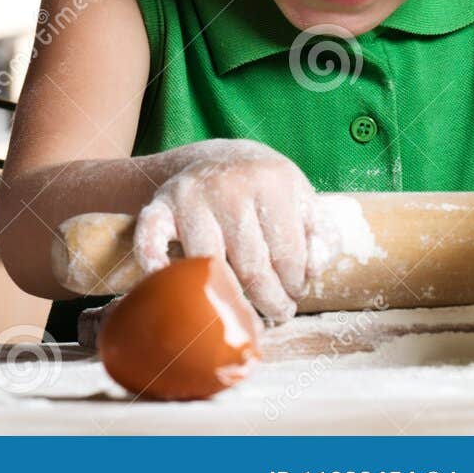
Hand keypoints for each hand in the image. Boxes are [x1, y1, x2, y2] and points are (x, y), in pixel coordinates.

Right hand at [132, 140, 315, 322]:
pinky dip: (152, 259)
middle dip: (268, 301)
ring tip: (243, 314)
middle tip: (275, 314)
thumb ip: (323, 238)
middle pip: (251, 266)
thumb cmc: (267, 192)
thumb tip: (312, 272)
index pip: (289, 256)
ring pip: (208, 263)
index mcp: (273, 181)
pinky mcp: (160, 205)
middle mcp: (230, 185)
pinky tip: (161, 279)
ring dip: (225, 298)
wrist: (219, 158)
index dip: (295, 286)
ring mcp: (191, 195)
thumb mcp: (304, 202)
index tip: (294, 295)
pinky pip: (150, 236)